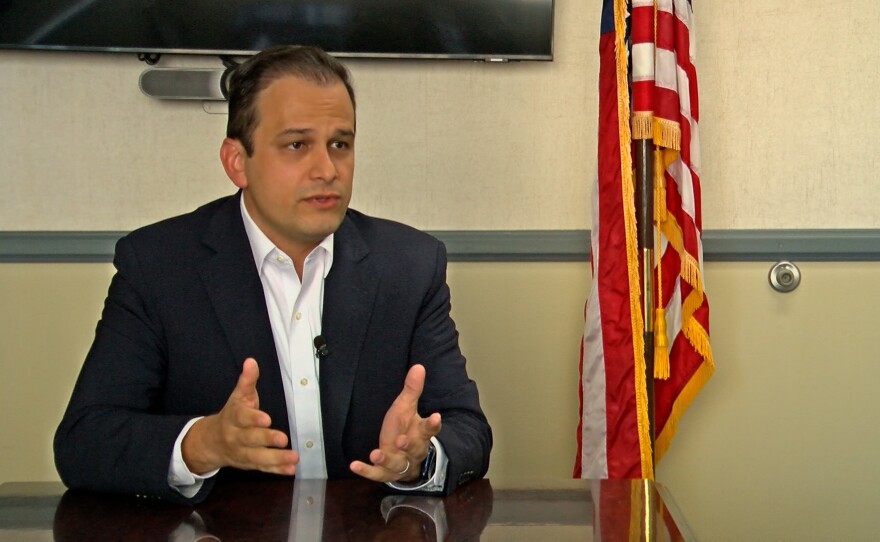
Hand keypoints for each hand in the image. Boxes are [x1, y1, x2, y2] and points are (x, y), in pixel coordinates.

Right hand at [181, 358, 297, 474]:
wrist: (211, 442)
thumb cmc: (232, 415)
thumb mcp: (238, 396)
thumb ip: (247, 380)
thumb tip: (251, 361)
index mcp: (233, 417)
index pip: (242, 417)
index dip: (253, 418)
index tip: (267, 418)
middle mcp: (235, 436)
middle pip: (250, 439)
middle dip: (266, 439)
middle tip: (283, 439)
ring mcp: (242, 452)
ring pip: (258, 457)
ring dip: (276, 459)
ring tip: (293, 458)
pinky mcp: (250, 464)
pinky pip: (263, 468)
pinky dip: (277, 470)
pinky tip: (290, 470)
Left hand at [349, 364, 441, 481]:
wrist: (404, 456)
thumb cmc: (406, 428)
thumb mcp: (406, 407)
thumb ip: (412, 390)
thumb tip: (418, 366)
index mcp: (420, 433)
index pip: (430, 429)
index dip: (433, 424)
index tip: (436, 416)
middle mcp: (414, 451)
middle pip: (415, 449)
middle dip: (409, 446)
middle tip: (401, 440)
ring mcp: (401, 464)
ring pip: (398, 465)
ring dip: (387, 460)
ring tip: (376, 453)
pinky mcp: (387, 473)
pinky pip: (378, 474)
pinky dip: (367, 471)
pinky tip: (354, 465)